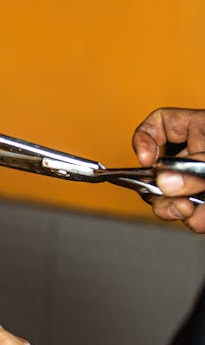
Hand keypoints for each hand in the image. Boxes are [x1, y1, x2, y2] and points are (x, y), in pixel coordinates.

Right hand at [132, 108, 204, 232]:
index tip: (145, 159)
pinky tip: (202, 218)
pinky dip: (195, 220)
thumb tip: (164, 182)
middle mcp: (196, 155)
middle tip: (162, 193)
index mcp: (200, 129)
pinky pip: (190, 215)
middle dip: (155, 186)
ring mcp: (200, 181)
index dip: (144, 139)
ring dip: (172, 208)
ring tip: (186, 210)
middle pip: (156, 167)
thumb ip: (192, 168)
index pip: (159, 124)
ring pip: (169, 196)